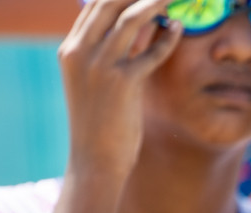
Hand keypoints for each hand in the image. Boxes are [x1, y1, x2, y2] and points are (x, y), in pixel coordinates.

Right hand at [59, 0, 182, 181]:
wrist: (95, 159)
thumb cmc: (100, 123)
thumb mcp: (97, 82)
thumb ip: (112, 52)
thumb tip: (141, 26)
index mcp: (70, 50)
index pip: (95, 5)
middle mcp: (80, 52)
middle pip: (110, 2)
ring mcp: (100, 65)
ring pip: (130, 18)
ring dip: (156, 3)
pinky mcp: (122, 82)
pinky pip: (150, 51)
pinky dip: (167, 38)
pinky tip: (179, 29)